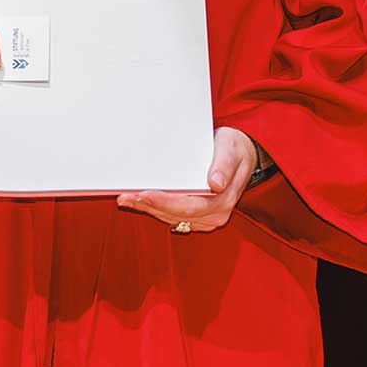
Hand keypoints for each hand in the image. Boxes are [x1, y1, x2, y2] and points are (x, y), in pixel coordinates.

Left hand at [117, 127, 257, 233]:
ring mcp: (206, 217)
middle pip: (176, 214)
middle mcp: (214, 214)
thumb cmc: (234, 149)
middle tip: (125, 197)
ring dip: (148, 209)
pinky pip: (173, 215)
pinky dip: (155, 208)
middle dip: (149, 206)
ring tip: (126, 199)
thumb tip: (215, 184)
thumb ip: (224, 165)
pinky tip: (139, 201)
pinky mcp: (197, 216)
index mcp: (223, 200)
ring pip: (171, 217)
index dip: (164, 202)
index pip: (189, 206)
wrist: (242, 156)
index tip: (144, 194)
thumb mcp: (231, 149)